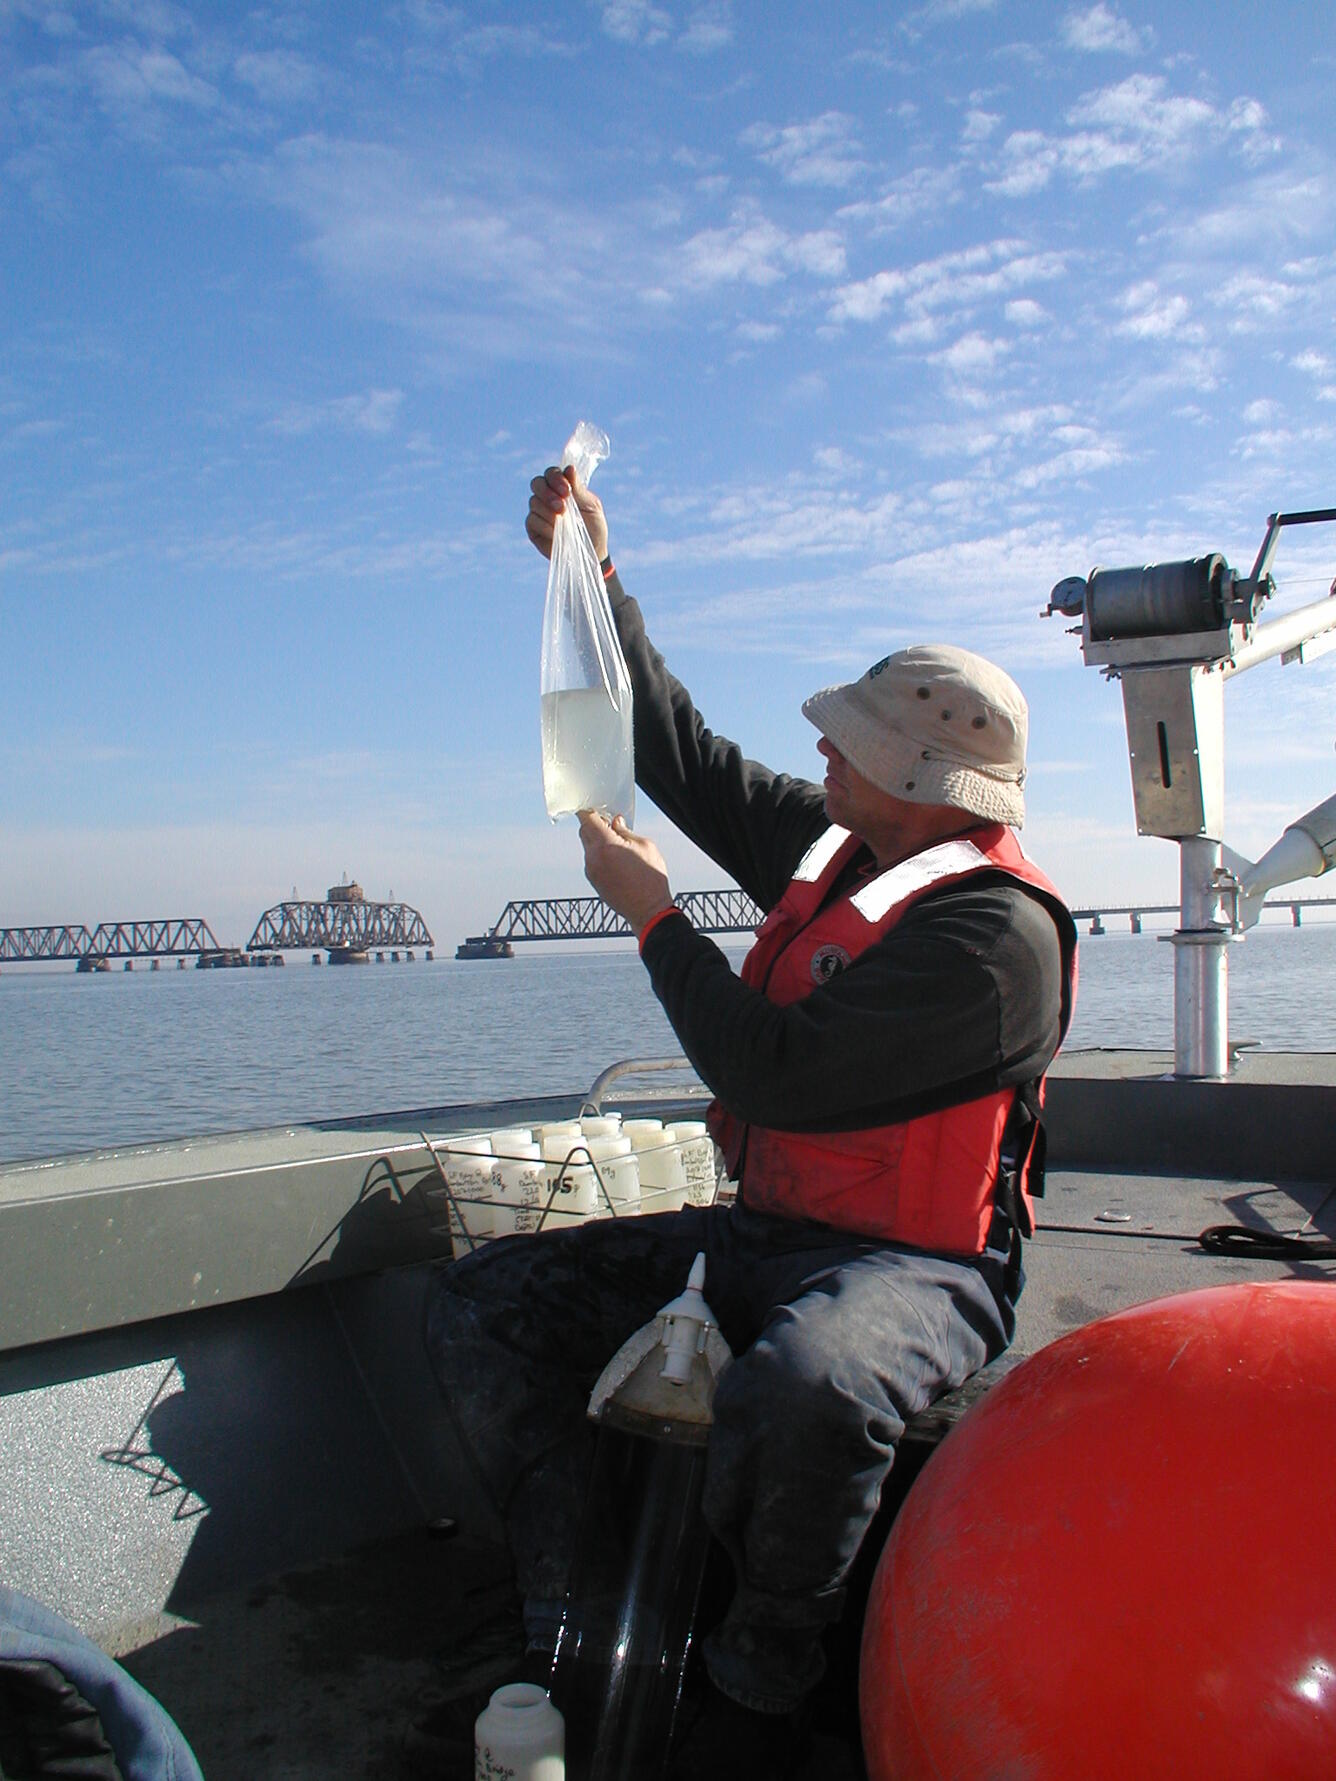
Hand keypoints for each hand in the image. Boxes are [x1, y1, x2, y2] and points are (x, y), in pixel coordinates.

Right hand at [526, 464, 608, 561]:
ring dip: (549, 513)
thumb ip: (578, 489)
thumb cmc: (594, 526)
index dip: (555, 478)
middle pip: (536, 483)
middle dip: (548, 493)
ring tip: (563, 522)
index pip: (551, 473)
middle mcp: (547, 496)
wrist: (592, 551)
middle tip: (561, 507)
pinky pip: (532, 520)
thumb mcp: (591, 506)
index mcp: (561, 486)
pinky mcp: (533, 528)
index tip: (567, 491)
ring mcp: (538, 512)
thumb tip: (569, 468)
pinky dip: (545, 526)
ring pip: (534, 502)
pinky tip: (556, 533)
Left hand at [577, 811, 672, 931]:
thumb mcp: (645, 846)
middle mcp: (592, 857)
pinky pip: (591, 860)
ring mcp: (591, 871)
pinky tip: (617, 859)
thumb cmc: (650, 878)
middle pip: (584, 831)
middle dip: (594, 824)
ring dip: (597, 840)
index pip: (587, 818)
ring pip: (587, 846)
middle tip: (611, 823)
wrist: (648, 911)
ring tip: (618, 845)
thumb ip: (626, 831)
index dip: (590, 808)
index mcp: (605, 845)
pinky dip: (599, 854)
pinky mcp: (593, 881)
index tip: (596, 805)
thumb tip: (615, 822)